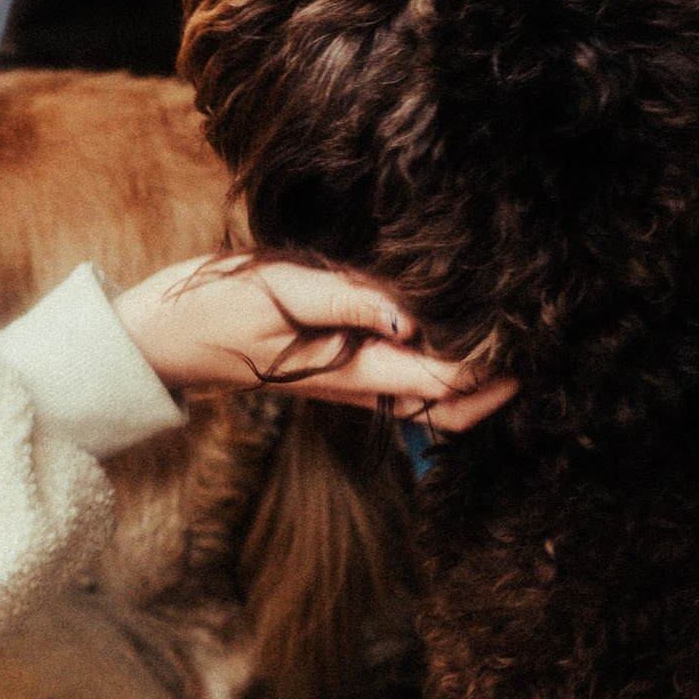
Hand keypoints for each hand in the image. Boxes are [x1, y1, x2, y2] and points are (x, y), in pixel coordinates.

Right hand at [114, 254, 514, 433]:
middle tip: (540, 344)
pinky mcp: (333, 366)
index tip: (528, 330)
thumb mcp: (278, 291)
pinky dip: (435, 361)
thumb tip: (414, 316)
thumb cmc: (213, 311)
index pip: (442, 382)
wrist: (159, 338)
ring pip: (427, 395)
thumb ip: (348, 302)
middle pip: (447, 406)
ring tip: (507, 331)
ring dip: (471, 375)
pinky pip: (401, 377)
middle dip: (497, 386)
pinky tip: (446, 324)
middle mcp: (355, 384)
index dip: (490, 364)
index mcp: (349, 370)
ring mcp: (345, 380)